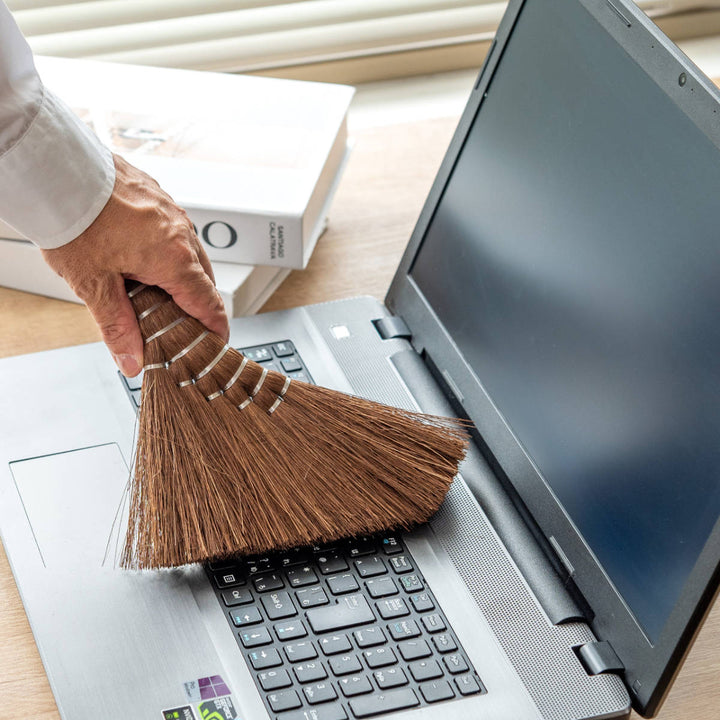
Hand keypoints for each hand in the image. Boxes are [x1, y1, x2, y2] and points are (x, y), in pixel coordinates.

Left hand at [41, 154, 228, 376]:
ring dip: (181, 276)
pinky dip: (169, 251)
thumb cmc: (76, 218)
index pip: (210, 304)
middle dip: (197, 305)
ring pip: (190, 254)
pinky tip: (142, 256)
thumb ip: (117, 327)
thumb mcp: (93, 285)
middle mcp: (181, 235)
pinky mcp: (160, 197)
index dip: (216, 328)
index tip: (217, 342)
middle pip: (204, 281)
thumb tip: (132, 360)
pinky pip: (176, 232)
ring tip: (156, 291)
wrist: (60, 168)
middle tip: (180, 326)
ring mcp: (173, 212)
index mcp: (174, 260)